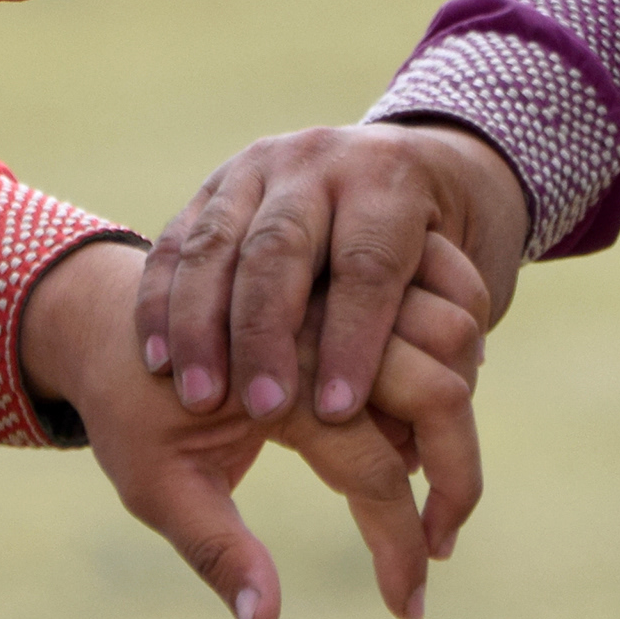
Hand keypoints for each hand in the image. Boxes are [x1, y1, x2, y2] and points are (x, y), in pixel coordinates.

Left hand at [24, 235, 486, 618]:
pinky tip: (408, 438)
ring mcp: (342, 298)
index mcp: (281, 377)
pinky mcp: (347, 292)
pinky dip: (436, 376)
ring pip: (447, 342)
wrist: (107, 319)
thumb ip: (217, 550)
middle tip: (439, 545)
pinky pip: (424, 322)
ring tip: (426, 493)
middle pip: (439, 392)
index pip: (376, 471)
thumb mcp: (156, 485)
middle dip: (458, 479)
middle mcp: (325, 324)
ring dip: (453, 420)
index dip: (400, 546)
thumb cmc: (131, 409)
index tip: (409, 606)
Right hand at [138, 125, 531, 468]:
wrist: (388, 168)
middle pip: (280, 249)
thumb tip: (419, 455)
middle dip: (265, 333)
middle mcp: (321, 163)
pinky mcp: (212, 187)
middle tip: (263, 408)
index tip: (337, 410)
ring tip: (198, 398)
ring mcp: (257, 168)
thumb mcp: (461, 271)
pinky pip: (174, 246)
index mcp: (390, 182)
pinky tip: (158, 362)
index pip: (367, 265)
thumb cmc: (428, 247)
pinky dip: (160, 303)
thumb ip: (441, 342)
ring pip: (215, 245)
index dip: (353, 338)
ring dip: (199, 325)